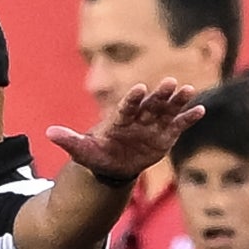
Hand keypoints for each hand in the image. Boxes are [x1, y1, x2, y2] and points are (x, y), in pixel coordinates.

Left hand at [48, 76, 203, 187]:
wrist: (112, 166)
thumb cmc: (96, 155)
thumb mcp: (81, 150)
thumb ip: (68, 140)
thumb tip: (48, 132)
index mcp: (118, 119)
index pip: (125, 107)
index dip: (132, 99)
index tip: (139, 89)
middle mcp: (138, 118)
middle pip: (150, 104)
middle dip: (159, 95)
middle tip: (170, 82)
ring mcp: (153, 126)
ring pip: (167, 111)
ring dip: (177, 101)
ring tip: (189, 90)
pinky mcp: (165, 136)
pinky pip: (178, 126)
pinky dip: (188, 118)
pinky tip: (200, 110)